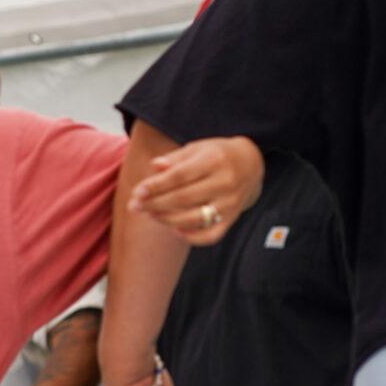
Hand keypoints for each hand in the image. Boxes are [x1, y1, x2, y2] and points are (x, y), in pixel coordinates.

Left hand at [131, 136, 263, 243]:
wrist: (252, 165)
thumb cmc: (216, 154)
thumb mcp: (197, 148)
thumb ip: (175, 159)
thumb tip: (154, 166)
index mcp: (213, 160)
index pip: (180, 176)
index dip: (156, 186)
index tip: (137, 192)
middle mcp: (224, 183)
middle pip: (183, 198)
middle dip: (154, 204)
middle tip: (134, 206)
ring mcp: (229, 203)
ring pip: (193, 218)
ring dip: (167, 220)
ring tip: (150, 214)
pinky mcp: (232, 218)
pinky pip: (210, 235)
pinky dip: (191, 237)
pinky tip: (174, 229)